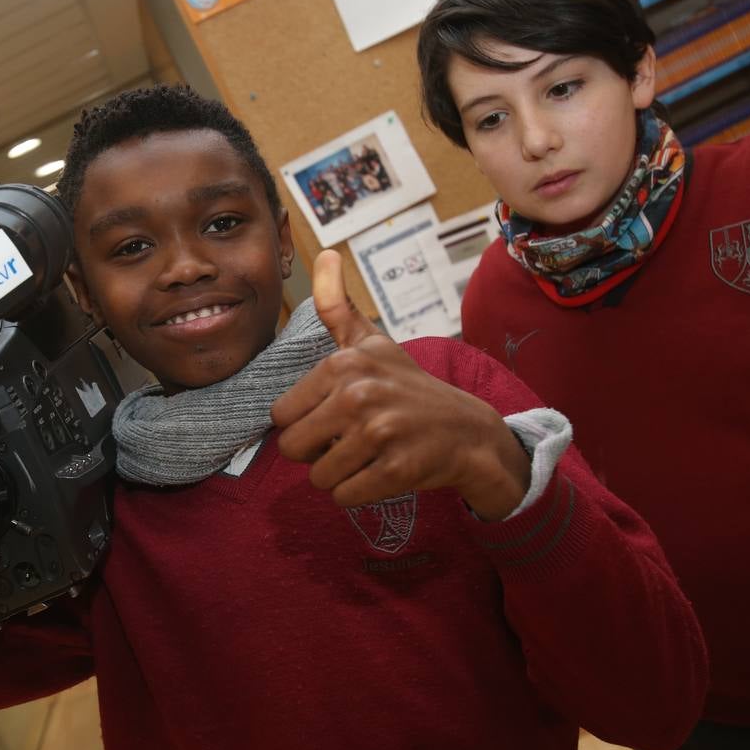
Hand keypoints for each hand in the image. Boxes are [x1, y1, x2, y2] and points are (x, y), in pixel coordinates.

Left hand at [271, 250, 530, 519]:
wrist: (469, 431)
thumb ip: (336, 304)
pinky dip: (358, 492)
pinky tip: (382, 471)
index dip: (305, 423)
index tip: (336, 415)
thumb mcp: (372, 343)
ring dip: (339, 475)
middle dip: (318, 452)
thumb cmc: (409, 388)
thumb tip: (324, 252)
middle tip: (352, 439)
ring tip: (369, 454)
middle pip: (293, 449)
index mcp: (343, 365)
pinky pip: (344, 496)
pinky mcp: (396, 470)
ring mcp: (379, 433)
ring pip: (318, 477)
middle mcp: (358, 395)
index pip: (280, 416)